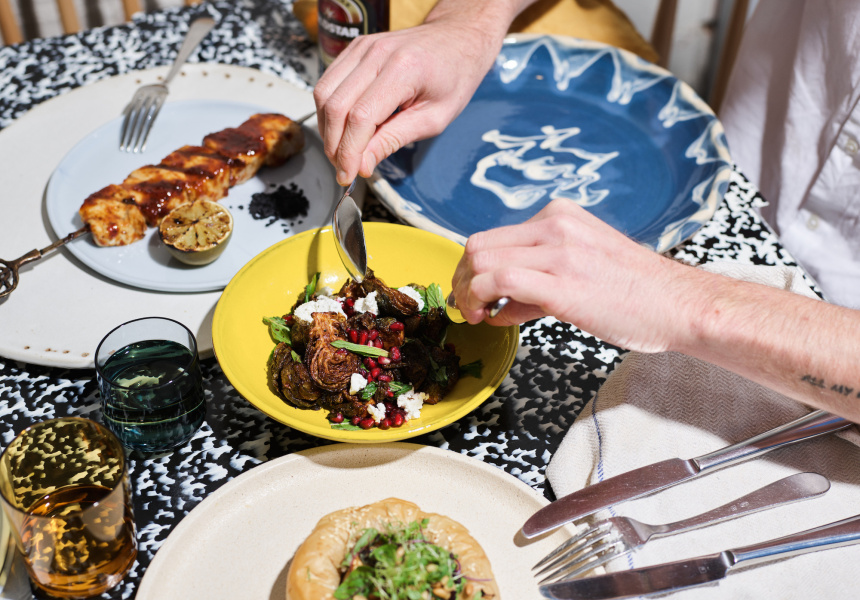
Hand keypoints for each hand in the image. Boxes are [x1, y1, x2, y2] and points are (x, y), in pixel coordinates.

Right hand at [313, 6, 513, 184]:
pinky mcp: (356, 49)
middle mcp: (378, 53)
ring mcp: (363, 47)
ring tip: (342, 153)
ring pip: (324, 93)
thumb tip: (362, 164)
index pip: (360, 117)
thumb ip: (394, 140)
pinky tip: (342, 130)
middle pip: (336, 106)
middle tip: (344, 169)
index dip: (349, 152)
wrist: (457, 39)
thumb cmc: (454, 76)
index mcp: (404, 69)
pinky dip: (329, 111)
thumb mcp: (434, 119)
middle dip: (334, 145)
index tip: (348, 175)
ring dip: (327, 130)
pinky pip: (328, 82)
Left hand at [451, 198, 701, 353]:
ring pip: (481, 262)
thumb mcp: (581, 267)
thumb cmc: (634, 292)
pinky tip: (490, 319)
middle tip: (466, 308)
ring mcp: (559, 252)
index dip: (471, 269)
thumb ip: (536, 278)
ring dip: (467, 294)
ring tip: (476, 317)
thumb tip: (497, 302)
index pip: (492, 237)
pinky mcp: (562, 283)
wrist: (678, 305)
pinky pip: (501, 283)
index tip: (471, 294)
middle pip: (478, 246)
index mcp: (559, 216)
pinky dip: (482, 300)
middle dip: (460, 280)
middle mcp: (555, 225)